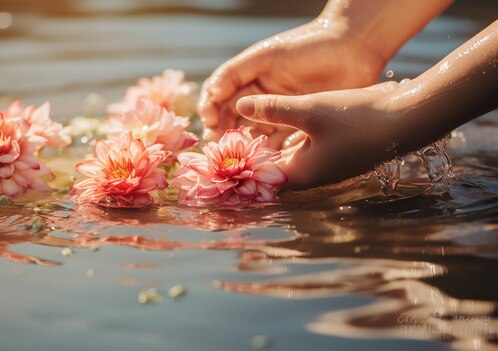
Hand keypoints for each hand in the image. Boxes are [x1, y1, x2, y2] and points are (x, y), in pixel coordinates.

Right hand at [198, 19, 386, 147]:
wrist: (354, 48)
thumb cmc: (309, 45)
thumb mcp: (268, 56)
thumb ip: (240, 74)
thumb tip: (218, 99)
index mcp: (251, 77)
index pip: (221, 97)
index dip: (211, 110)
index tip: (208, 122)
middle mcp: (263, 95)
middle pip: (235, 119)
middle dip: (225, 132)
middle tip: (219, 146)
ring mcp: (281, 110)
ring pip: (255, 132)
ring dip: (246, 145)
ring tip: (240, 157)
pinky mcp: (301, 124)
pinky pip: (280, 141)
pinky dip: (270, 151)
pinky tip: (263, 160)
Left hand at [236, 81, 402, 189]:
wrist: (407, 119)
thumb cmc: (356, 119)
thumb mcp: (309, 110)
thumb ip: (273, 109)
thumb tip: (241, 105)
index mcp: (301, 175)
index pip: (259, 178)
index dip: (239, 168)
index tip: (219, 155)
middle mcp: (312, 176)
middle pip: (272, 171)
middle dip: (251, 158)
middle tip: (228, 141)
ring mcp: (326, 166)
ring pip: (288, 159)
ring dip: (270, 148)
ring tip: (246, 132)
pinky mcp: (336, 153)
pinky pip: (304, 151)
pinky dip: (289, 141)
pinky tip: (278, 127)